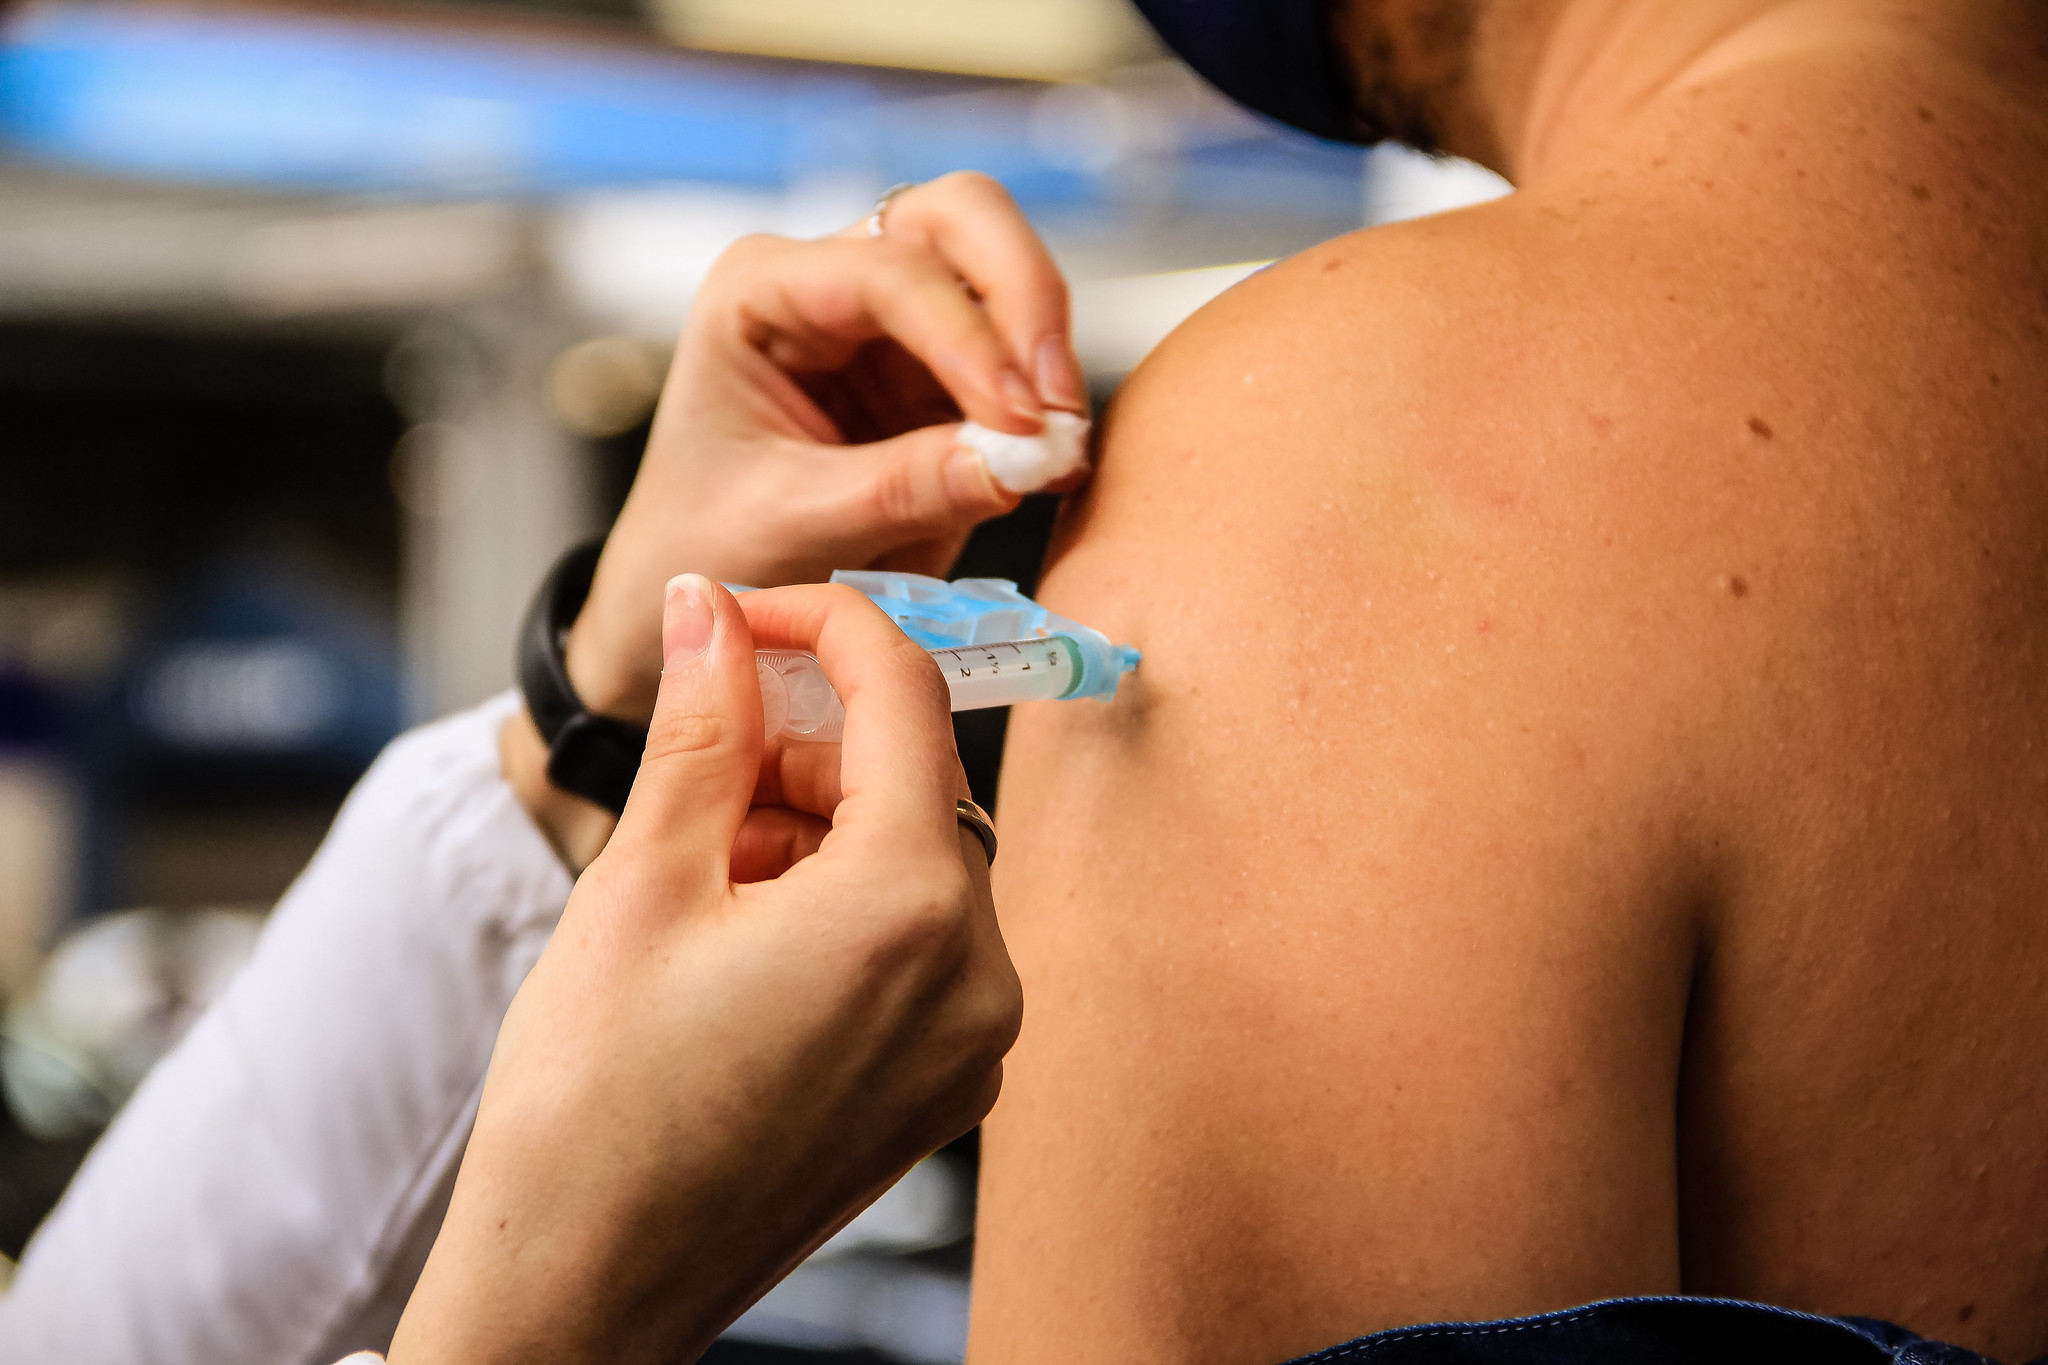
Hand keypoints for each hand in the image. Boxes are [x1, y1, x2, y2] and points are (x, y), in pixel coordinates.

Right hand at [395, 576, 1021, 1364]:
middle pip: (914, 784)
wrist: (583, 1291)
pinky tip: (742, 932)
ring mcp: (973, 1044)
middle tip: (699, 760)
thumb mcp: (640, 884)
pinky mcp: (947, 1087)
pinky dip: (844, 908)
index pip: (904, 696)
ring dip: (819, 830)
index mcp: (911, 911)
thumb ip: (701, 727)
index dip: (825, 625)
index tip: (751, 612)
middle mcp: (979, 978)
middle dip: (807, 748)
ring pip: (915, 865)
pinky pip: (919, 947)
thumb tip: (715, 611)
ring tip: (699, 871)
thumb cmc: (594, 1109)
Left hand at [568, 172, 1084, 726]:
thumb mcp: (789, 524)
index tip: (1021, 421)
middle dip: (1026, 299)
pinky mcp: (942, 373)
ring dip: (1048, 351)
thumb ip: (899, 490)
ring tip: (1060, 448)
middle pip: (962, 219)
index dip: (968, 339)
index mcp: (763, 289)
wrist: (699, 585)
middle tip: (1058, 403)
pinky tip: (1054, 460)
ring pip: (1006, 275)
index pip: (889, 272)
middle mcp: (832, 280)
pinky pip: (1019, 355)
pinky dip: (1048, 398)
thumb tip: (1016, 463)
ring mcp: (895, 320)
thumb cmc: (705, 540)